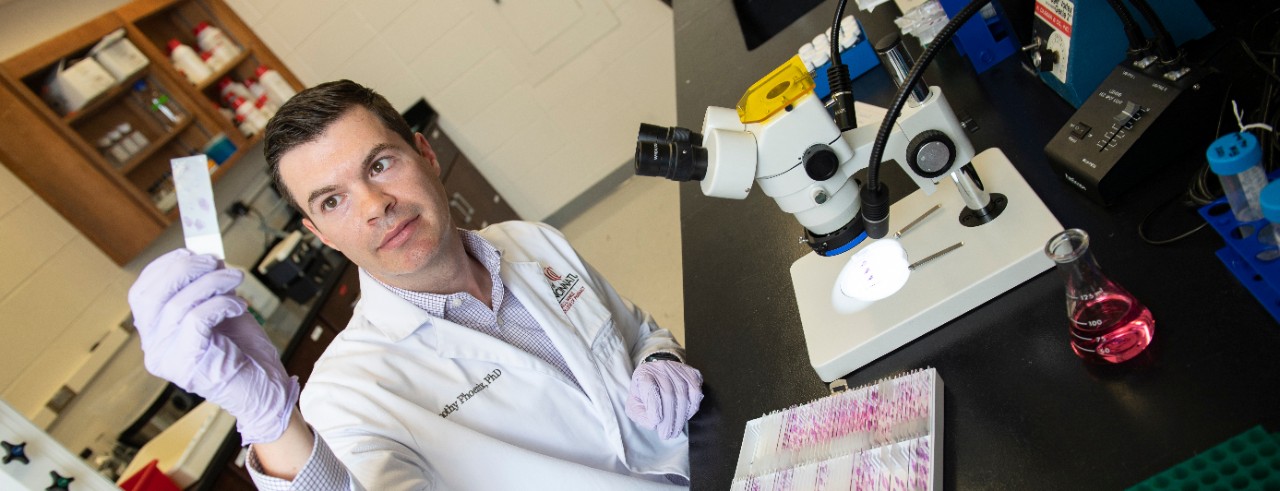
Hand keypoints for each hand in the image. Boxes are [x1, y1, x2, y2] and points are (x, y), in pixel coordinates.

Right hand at [128, 249, 298, 443]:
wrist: (264, 389)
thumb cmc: (243, 352)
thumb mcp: (220, 309)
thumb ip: (207, 286)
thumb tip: (205, 257)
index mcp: (154, 334)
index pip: (141, 293)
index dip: (165, 267)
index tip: (192, 252)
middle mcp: (153, 348)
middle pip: (151, 296)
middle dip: (184, 269)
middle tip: (215, 260)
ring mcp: (167, 359)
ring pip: (176, 304)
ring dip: (211, 282)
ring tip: (235, 278)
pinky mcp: (188, 364)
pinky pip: (196, 319)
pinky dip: (220, 303)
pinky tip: (239, 305)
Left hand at [625, 360, 703, 439]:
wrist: (658, 375)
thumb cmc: (645, 393)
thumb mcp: (634, 404)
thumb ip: (639, 415)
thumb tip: (654, 424)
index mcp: (643, 374)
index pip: (649, 388)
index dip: (654, 407)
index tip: (656, 423)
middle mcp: (660, 368)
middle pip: (668, 394)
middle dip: (669, 419)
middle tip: (667, 435)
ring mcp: (678, 369)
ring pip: (683, 394)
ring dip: (680, 417)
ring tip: (675, 431)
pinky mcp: (691, 373)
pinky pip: (696, 391)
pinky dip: (692, 408)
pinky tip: (686, 417)